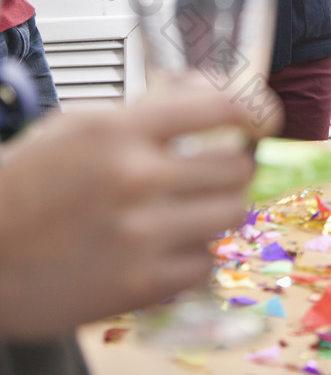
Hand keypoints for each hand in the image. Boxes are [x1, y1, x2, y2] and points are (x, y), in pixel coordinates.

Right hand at [0, 78, 281, 338]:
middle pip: (237, 167)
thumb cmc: (25, 183)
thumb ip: (146, 109)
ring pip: (230, 215)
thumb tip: (207, 89)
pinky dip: (195, 253)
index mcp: (120, 130)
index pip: (220, 107)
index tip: (260, 118)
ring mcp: (141, 235)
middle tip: (217, 170)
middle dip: (233, 166)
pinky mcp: (140, 286)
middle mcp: (137, 179)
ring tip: (194, 208)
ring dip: (219, 209)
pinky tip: (170, 245)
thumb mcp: (79, 125)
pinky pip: (205, 263)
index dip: (252, 109)